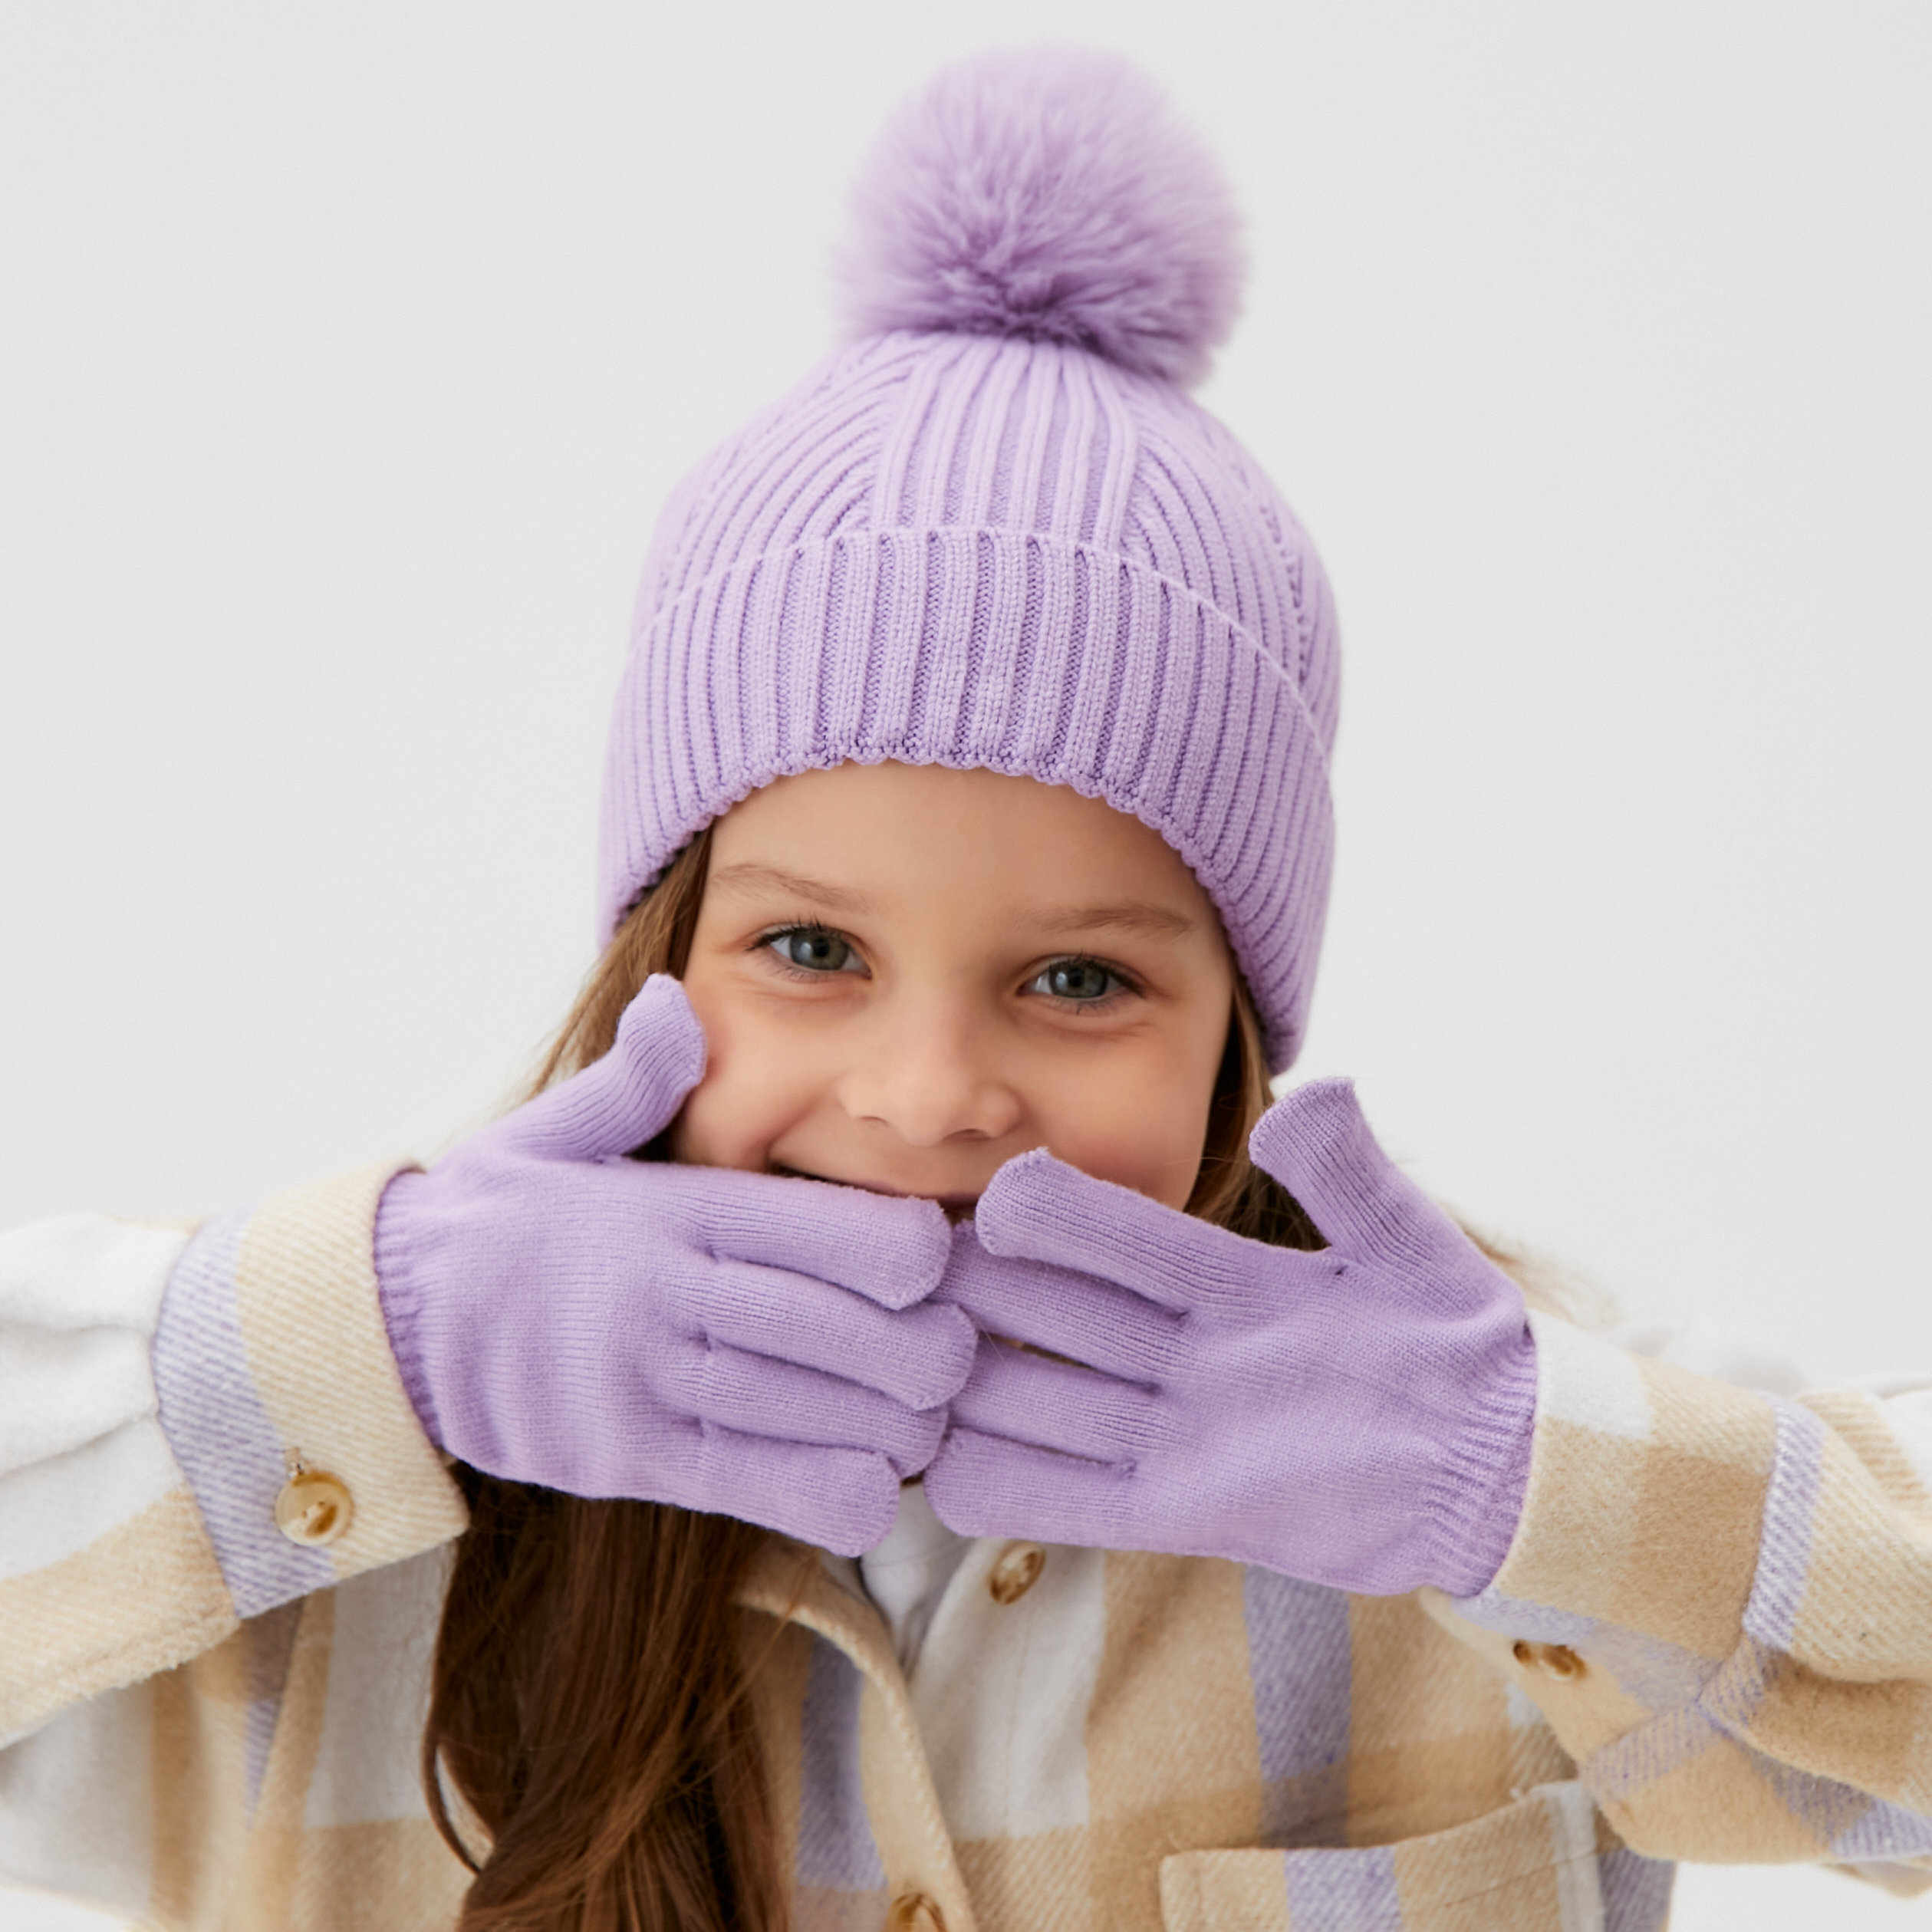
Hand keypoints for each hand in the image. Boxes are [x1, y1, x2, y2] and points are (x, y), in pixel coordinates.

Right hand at [374, 975, 976, 1555]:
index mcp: (676, 1212)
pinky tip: (872, 1478)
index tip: (937, 1262)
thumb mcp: (552, 1131)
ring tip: (925, 1412)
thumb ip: (634, 1077)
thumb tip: (679, 1000)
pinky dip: (842, 1492)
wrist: (391, 1329)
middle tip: (959, 1348)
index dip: (917, 1254)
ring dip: (901, 1424)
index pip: (839, 1233)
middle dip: (934, 1349)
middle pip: (856, 1334)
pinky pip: (768, 1488)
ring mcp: (655, 1389)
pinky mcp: (638, 1464)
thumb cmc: (495, 1222)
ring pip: (826, 1419)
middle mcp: (675, 1300)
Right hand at [925, 1080, 1535, 1595]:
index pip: (1122, 1231)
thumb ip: (1356, 1177)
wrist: (1502, 1466)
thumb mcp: (1418, 1252)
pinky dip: (1012, 1486)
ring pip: (1049, 1399)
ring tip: (907, 1373)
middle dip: (988, 1292)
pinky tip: (945, 1474)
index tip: (1008, 1194)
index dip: (1063, 1211)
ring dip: (982, 1385)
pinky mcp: (1184, 1508)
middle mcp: (1187, 1346)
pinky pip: (1077, 1498)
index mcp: (1232, 1276)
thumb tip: (1314, 1092)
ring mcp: (1178, 1427)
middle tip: (914, 1281)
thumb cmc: (1467, 1348)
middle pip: (1059, 1310)